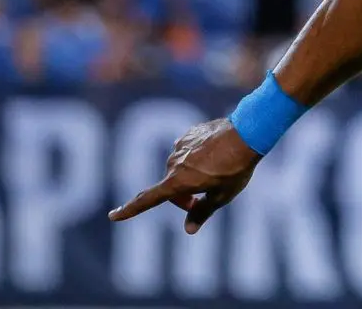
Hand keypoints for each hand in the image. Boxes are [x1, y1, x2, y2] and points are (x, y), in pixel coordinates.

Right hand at [108, 118, 261, 233]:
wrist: (248, 132)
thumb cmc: (236, 168)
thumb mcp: (222, 196)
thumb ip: (202, 212)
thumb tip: (188, 229)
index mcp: (178, 181)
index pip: (148, 199)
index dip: (130, 210)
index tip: (113, 215)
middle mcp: (174, 163)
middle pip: (170, 187)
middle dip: (182, 197)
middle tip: (203, 199)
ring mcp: (181, 145)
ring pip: (179, 168)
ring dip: (190, 175)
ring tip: (217, 172)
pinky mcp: (189, 133)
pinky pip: (187, 150)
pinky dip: (196, 157)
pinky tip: (216, 155)